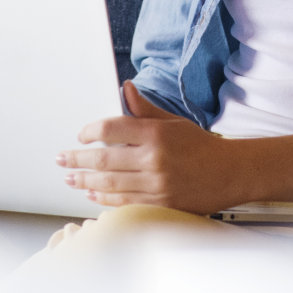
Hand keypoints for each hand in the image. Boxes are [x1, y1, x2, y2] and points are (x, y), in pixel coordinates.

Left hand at [56, 81, 241, 213]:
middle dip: (78, 158)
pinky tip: (92, 193)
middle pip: (105, 158)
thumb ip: (145, 110)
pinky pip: (124, 201)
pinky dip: (104, 198)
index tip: (81, 135)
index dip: (91, 131)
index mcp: (156, 133)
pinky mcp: (159, 203)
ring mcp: (156, 183)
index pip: (112, 127)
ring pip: (110, 182)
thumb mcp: (173, 122)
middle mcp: (154, 158)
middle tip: (62, 158)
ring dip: (86, 180)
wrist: (230, 173)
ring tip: (71, 177)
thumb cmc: (202, 146)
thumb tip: (126, 89)